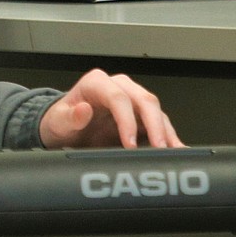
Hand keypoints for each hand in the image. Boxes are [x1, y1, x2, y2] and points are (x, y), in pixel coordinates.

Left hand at [39, 68, 182, 149]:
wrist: (66, 131)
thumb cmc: (62, 121)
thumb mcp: (58, 121)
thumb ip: (69, 117)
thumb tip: (83, 110)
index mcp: (96, 83)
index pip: (117, 97)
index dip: (126, 119)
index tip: (129, 143)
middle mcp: (117, 87)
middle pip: (143, 100)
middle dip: (154, 125)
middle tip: (159, 148)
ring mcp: (132, 101)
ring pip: (156, 111)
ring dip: (167, 132)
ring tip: (173, 153)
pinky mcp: (141, 116)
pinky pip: (159, 123)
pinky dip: (169, 137)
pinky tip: (177, 150)